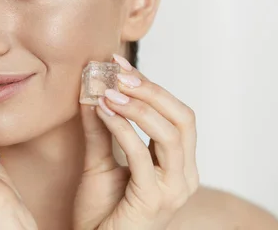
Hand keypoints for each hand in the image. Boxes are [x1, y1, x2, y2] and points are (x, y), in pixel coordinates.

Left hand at [74, 55, 198, 229]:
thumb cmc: (102, 213)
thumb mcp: (101, 161)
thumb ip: (101, 128)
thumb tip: (93, 88)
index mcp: (179, 165)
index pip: (177, 115)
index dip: (152, 86)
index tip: (119, 64)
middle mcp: (185, 176)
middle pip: (183, 119)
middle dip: (152, 90)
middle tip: (119, 72)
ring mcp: (173, 189)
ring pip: (169, 133)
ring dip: (138, 106)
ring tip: (108, 89)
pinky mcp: (154, 200)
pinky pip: (142, 155)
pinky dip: (123, 128)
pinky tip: (103, 111)